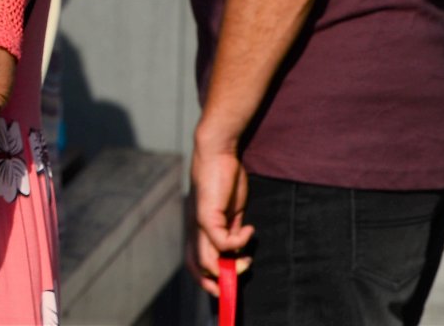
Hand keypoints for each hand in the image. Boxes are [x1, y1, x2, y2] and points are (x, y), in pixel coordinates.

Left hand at [190, 139, 253, 294]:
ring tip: (247, 259)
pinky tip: (250, 229)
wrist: (216, 152)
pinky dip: (240, 243)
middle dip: (213, 283)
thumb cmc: (224, 180)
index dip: (204, 279)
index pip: (193, 261)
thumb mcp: (229, 212)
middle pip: (196, 266)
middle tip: (232, 286)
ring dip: (231, 266)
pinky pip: (223, 242)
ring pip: (207, 260)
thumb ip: (232, 231)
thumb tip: (238, 253)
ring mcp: (198, 223)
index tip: (222, 290)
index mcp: (197, 228)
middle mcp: (193, 228)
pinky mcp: (206, 215)